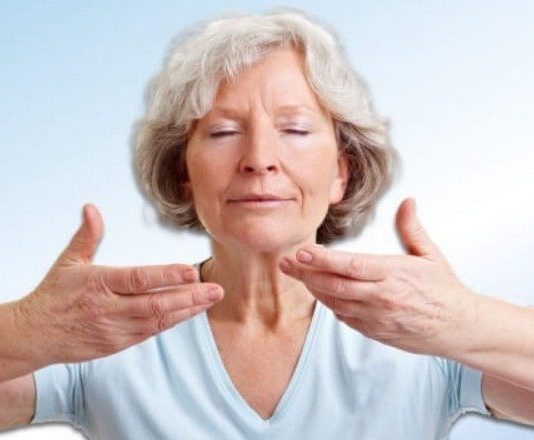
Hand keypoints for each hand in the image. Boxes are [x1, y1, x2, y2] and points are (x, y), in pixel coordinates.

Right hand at [13, 204, 223, 366]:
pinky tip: (189, 312)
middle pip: (155, 303)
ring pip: (157, 321)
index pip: (138, 279)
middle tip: (216, 290)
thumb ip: (86, 235)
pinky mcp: (116, 344)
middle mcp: (108, 308)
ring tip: (210, 300)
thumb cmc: (53, 295)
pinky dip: (171, 322)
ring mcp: (114, 329)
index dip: (167, 276)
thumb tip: (92, 208)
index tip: (192, 272)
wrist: (32, 335)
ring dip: (186, 311)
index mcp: (98, 283)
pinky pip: (149, 333)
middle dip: (189, 297)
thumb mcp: (68, 262)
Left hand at [280, 197, 478, 357]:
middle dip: (306, 273)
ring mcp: (376, 317)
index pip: (351, 266)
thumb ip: (411, 228)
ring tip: (296, 274)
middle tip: (284, 263)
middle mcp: (382, 297)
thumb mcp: (430, 255)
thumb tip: (407, 201)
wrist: (458, 328)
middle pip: (335, 285)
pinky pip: (344, 317)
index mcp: (394, 274)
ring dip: (313, 288)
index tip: (301, 251)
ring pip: (335, 302)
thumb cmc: (443, 290)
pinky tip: (320, 291)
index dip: (323, 259)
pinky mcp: (374, 331)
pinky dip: (329, 304)